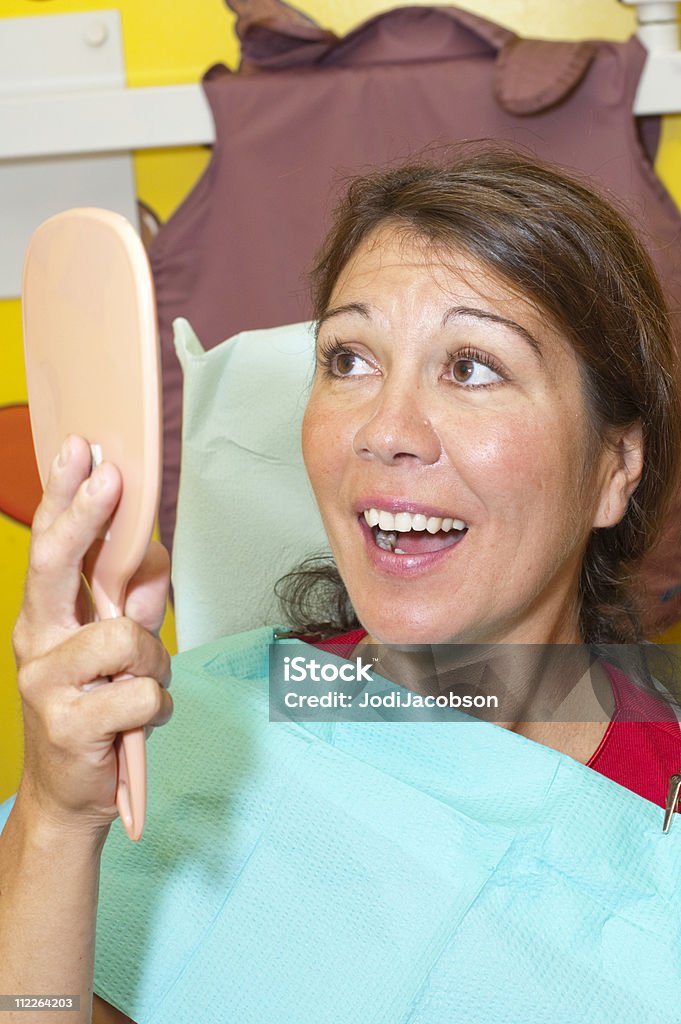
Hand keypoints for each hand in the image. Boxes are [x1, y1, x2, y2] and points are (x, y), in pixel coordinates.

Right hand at [12, 435, 172, 835]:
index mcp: (44, 617)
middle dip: (85, 515)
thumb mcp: (117, 652)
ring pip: (125, 637)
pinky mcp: (71, 725)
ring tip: (142, 685)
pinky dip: (158, 706)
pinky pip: (145, 692)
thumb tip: (151, 555)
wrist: (71, 794)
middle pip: (55, 564)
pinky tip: (138, 722)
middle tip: (108, 474)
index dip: (64, 496)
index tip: (81, 450)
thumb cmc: (97, 708)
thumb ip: (134, 602)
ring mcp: (45, 684)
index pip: (50, 546)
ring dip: (152, 660)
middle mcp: (35, 641)